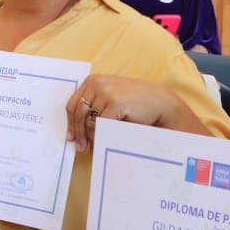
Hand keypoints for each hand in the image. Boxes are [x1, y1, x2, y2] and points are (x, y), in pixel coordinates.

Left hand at [67, 75, 183, 151]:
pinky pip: (100, 125)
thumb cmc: (134, 103)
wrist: (159, 102)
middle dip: (78, 133)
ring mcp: (106, 93)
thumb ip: (94, 106)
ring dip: (90, 137)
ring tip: (92, 148)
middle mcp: (97, 84)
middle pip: (78, 113)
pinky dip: (99, 137)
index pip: (73, 103)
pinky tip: (101, 144)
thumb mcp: (110, 99)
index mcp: (93, 81)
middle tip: (79, 147)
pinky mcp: (114, 104)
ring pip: (89, 121)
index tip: (71, 136)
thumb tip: (77, 129)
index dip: (71, 122)